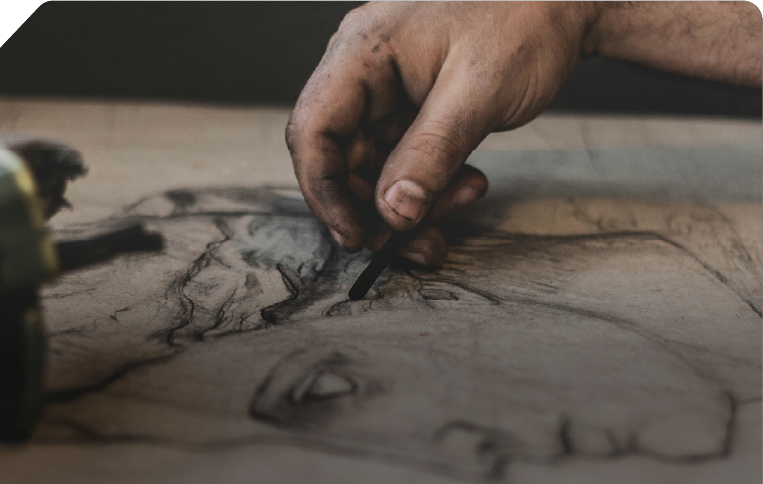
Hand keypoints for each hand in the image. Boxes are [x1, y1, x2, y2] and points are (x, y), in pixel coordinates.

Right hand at [286, 2, 597, 265]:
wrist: (566, 3)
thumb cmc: (525, 19)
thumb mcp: (478, 90)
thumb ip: (432, 153)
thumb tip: (393, 213)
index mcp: (362, 52)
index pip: (314, 130)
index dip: (325, 192)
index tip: (356, 237)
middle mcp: (364, 73)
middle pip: (342, 159)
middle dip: (378, 209)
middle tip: (419, 243)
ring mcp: (387, 92)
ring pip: (374, 169)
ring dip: (410, 205)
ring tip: (461, 207)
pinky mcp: (412, 109)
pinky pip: (404, 162)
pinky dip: (431, 186)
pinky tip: (467, 187)